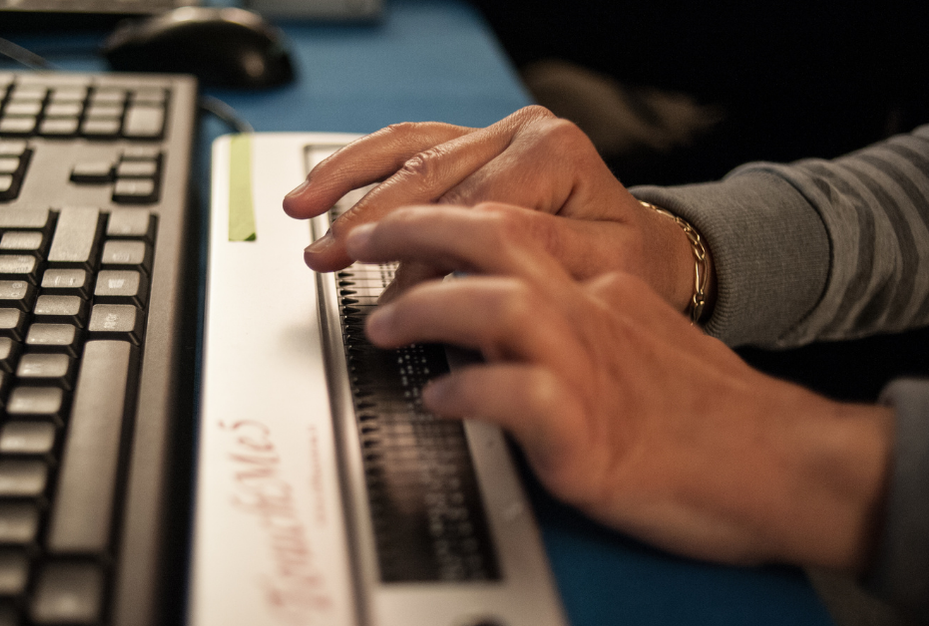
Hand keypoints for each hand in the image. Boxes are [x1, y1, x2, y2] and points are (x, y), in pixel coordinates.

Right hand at [283, 106, 699, 311]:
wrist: (644, 248)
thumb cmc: (625, 262)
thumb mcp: (596, 268)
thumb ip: (528, 262)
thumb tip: (454, 281)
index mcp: (554, 152)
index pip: (470, 210)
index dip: (424, 261)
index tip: (390, 306)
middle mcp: (522, 132)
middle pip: (429, 176)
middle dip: (370, 221)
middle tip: (326, 257)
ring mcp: (492, 134)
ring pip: (406, 150)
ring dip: (347, 181)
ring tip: (302, 209)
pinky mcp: (471, 146)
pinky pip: (407, 146)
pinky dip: (360, 166)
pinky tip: (323, 184)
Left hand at [347, 204, 892, 571]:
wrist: (787, 467)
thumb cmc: (707, 415)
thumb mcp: (636, 340)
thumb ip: (571, 319)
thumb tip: (493, 324)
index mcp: (599, 290)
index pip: (508, 229)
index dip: (439, 221)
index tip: (390, 232)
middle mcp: (592, 315)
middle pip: (500, 238)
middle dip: (418, 230)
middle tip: (359, 242)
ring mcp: (593, 371)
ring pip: (502, 304)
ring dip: (431, 305)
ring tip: (382, 323)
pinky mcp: (593, 436)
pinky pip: (522, 398)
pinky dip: (471, 394)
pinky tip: (439, 403)